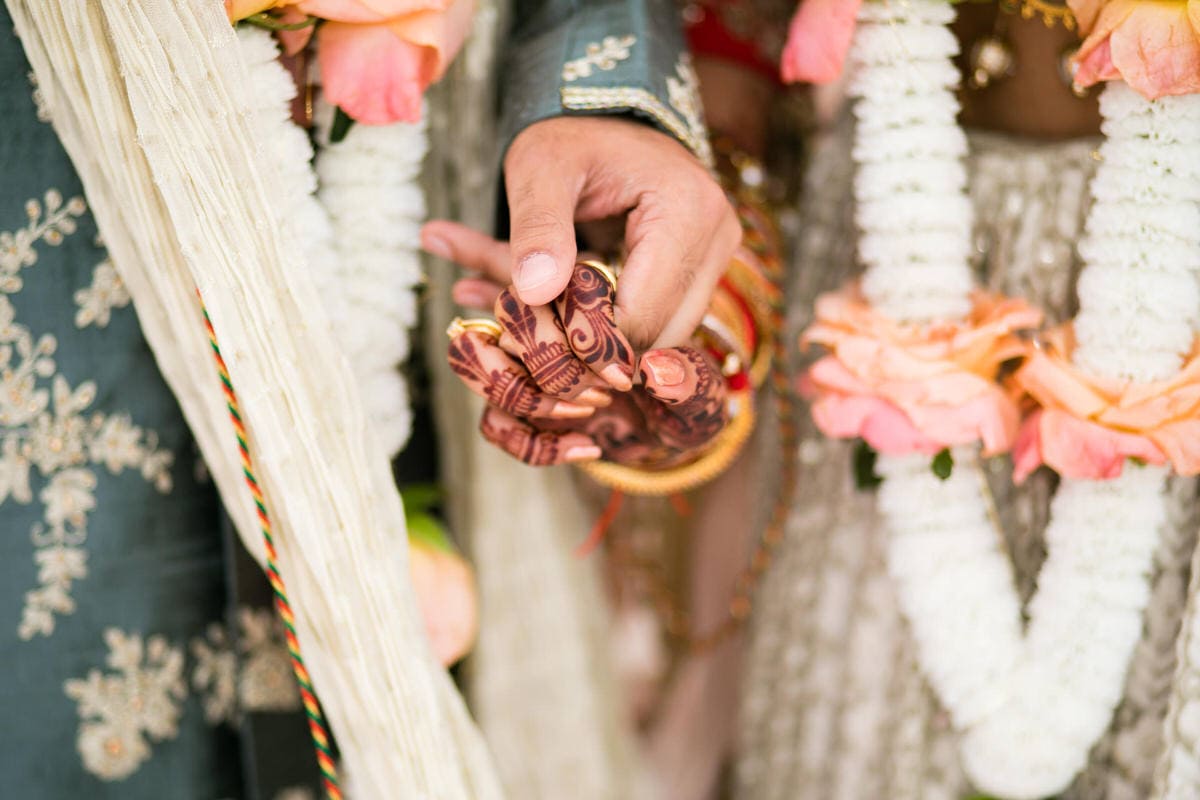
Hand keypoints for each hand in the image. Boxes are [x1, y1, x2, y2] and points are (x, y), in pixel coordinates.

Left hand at [498, 116, 741, 349]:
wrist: (604, 117)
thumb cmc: (570, 137)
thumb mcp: (538, 168)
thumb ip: (535, 228)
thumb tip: (535, 293)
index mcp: (687, 208)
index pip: (643, 315)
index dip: (589, 342)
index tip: (534, 342)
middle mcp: (718, 236)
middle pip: (659, 335)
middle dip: (594, 344)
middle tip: (536, 331)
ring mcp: (718, 255)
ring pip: (663, 337)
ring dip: (605, 338)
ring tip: (549, 315)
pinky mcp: (706, 268)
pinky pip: (663, 320)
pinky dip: (615, 325)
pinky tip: (572, 308)